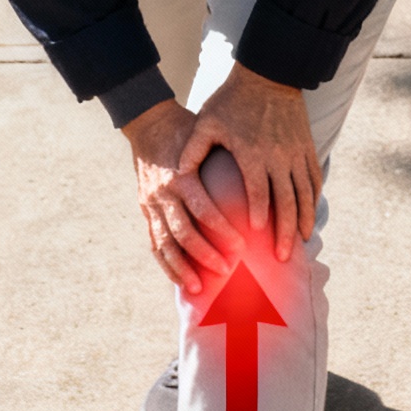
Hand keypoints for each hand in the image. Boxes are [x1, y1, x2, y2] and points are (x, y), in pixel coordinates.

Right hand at [121, 100, 239, 293]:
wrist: (149, 123)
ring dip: (181, 268)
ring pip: (165, 243)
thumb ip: (226, 161)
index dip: (221, 230)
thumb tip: (265, 178)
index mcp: (182, 176)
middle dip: (204, 254)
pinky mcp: (145, 210)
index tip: (241, 247)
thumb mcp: (206, 140)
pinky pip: (154, 243)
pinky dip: (166, 264)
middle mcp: (163, 193)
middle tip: (226, 270)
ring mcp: (151, 204)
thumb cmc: (188, 130)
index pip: (203, 210)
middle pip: (183, 232)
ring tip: (199, 288)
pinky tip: (180, 280)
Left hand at [183, 64, 318, 261]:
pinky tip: (310, 214)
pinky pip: (314, 178)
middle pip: (287, 202)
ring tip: (302, 242)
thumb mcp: (207, 122)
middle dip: (286, 232)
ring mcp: (296, 152)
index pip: (259, 193)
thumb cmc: (232, 100)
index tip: (257, 237)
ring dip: (305, 220)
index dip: (259, 217)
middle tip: (284, 256)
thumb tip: (178, 173)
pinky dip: (314, 199)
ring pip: (305, 194)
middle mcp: (278, 157)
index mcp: (252, 154)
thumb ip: (193, 149)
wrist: (268, 74)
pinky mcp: (307, 146)